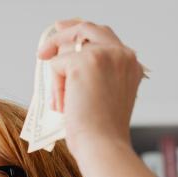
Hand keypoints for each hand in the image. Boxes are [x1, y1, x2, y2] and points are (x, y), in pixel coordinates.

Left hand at [36, 18, 145, 159]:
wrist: (103, 147)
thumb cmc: (103, 132)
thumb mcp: (106, 96)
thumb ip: (96, 75)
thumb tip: (66, 60)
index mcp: (130, 63)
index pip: (104, 36)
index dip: (82, 33)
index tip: (64, 35)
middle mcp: (122, 54)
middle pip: (87, 28)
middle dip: (64, 33)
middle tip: (46, 48)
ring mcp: (104, 55)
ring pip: (67, 51)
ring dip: (59, 77)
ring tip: (64, 103)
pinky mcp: (83, 62)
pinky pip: (56, 66)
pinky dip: (55, 88)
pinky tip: (64, 107)